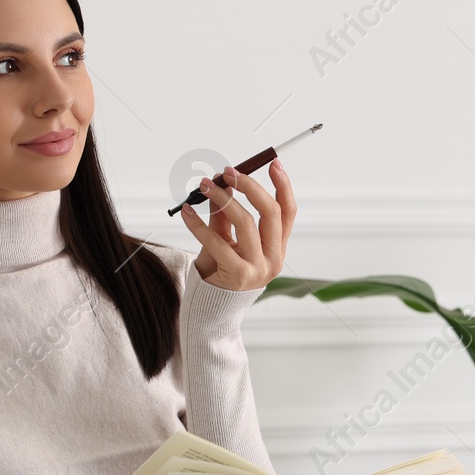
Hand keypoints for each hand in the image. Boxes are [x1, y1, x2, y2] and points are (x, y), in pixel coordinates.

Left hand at [181, 157, 296, 290]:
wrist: (210, 310)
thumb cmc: (220, 272)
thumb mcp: (228, 241)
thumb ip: (227, 216)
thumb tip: (223, 183)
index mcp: (277, 249)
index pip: (287, 213)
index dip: (283, 186)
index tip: (273, 164)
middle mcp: (273, 259)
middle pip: (270, 212)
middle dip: (249, 186)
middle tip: (228, 172)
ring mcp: (257, 269)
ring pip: (245, 222)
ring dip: (222, 198)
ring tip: (203, 186)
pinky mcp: (236, 276)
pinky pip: (217, 240)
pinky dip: (198, 223)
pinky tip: (186, 212)